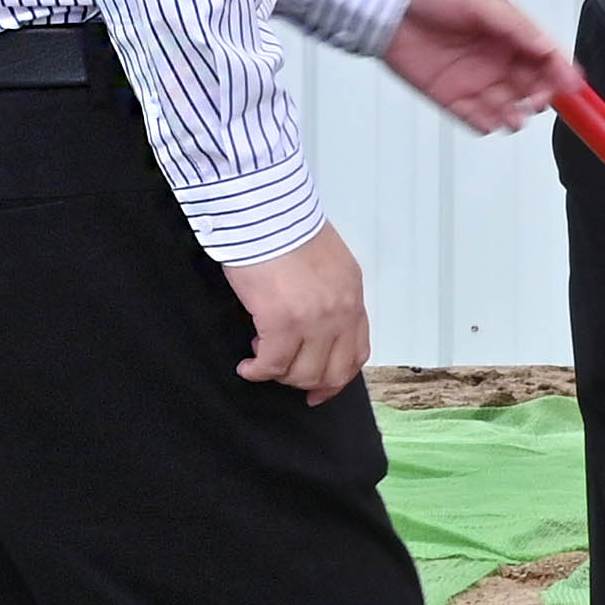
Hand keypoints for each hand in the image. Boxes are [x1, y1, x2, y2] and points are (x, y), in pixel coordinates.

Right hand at [228, 225, 370, 399]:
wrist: (266, 214)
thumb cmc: (287, 230)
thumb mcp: (328, 265)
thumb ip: (328, 295)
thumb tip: (312, 325)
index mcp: (353, 297)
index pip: (356, 352)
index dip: (337, 378)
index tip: (320, 390)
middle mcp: (341, 312)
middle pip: (332, 371)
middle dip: (306, 381)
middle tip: (282, 375)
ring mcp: (315, 320)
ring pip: (303, 373)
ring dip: (280, 375)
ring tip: (261, 360)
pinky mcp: (282, 321)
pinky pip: (272, 364)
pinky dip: (257, 371)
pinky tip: (247, 366)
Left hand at [384, 0, 564, 130]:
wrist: (386, 4)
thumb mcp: (483, 3)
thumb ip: (517, 27)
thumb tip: (548, 48)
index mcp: (510, 34)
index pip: (547, 58)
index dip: (561, 72)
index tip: (572, 84)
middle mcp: (496, 58)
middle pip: (533, 86)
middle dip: (541, 96)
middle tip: (539, 99)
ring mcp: (474, 79)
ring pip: (508, 106)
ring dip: (517, 115)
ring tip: (515, 115)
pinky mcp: (450, 96)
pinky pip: (475, 118)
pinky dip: (486, 123)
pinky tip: (491, 120)